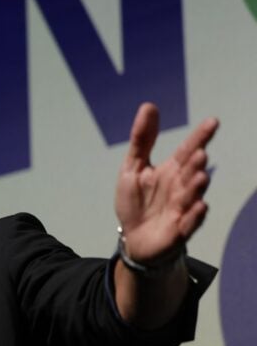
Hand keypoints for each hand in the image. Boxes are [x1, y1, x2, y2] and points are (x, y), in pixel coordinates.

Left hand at [115, 102, 218, 263]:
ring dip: (197, 187)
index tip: (212, 122)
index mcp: (171, 171)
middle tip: (199, 153)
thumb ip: (142, 140)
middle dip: (196, 163)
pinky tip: (198, 207)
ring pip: (193, 195)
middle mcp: (181, 187)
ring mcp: (182, 208)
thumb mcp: (132, 168)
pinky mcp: (180, 230)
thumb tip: (149, 106)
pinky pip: (190, 222)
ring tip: (201, 176)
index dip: (199, 137)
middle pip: (191, 172)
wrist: (134, 239)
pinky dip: (195, 215)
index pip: (187, 150)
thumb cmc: (137, 203)